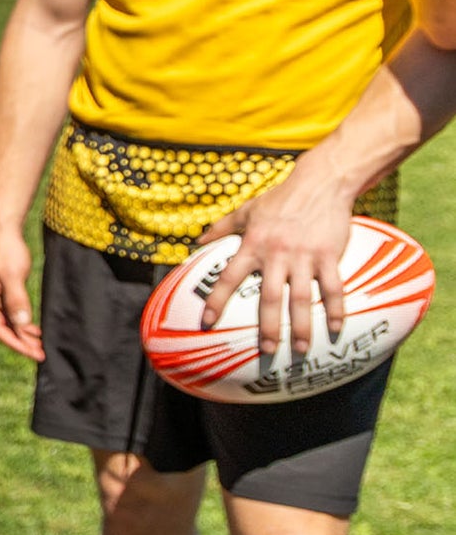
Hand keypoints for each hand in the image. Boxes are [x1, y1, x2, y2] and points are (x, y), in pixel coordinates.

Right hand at [0, 223, 42, 359]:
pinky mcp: (1, 288)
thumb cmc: (6, 249)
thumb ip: (17, 300)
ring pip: (6, 320)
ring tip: (40, 342)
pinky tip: (33, 326)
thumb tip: (21, 325)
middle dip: (19, 341)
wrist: (3, 227)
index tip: (32, 352)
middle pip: (1, 327)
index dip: (14, 342)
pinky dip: (21, 320)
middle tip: (40, 352)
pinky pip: (9, 310)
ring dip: (21, 332)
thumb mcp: (14, 275)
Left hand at [199, 162, 356, 356]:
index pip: (229, 277)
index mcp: (253, 244)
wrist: (320, 183)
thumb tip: (198, 239)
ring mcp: (304, 256)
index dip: (216, 300)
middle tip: (267, 350)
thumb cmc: (280, 198)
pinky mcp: (329, 255)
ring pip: (302, 297)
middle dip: (268, 326)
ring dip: (302, 325)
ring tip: (302, 349)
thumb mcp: (247, 210)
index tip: (207, 322)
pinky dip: (336, 308)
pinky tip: (337, 328)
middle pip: (269, 296)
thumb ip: (222, 227)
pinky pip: (333, 287)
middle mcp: (276, 253)